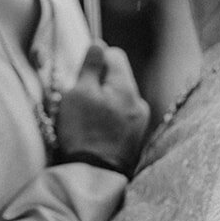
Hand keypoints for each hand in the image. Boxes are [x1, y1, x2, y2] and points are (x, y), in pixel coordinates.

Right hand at [54, 41, 149, 175]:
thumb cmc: (83, 132)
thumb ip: (91, 66)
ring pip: (118, 97)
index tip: (82, 76)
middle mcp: (138, 101)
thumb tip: (99, 44)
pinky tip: (96, 130)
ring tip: (87, 118)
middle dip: (98, 82)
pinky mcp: (135, 136)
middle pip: (118, 76)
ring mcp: (140, 121)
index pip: (115, 54)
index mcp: (126, 87)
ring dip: (103, 101)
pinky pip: (121, 115)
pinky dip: (108, 117)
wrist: (93, 176)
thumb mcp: (79, 93)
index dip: (96, 60)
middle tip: (81, 100)